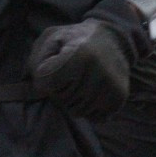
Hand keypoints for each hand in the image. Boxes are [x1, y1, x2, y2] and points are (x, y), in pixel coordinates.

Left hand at [28, 0, 144, 119]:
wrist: (112, 39)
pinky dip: (90, 109)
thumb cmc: (74, 39)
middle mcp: (99, 71)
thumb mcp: (51, 38)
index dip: (45, 77)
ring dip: (75, 101)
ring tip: (83, 80)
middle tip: (72, 72)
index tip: (54, 65)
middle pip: (61, 99)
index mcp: (80, 54)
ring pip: (77, 112)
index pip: (46, 83)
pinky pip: (94, 118)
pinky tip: (94, 91)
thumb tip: (35, 87)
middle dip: (60, 89)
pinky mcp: (120, 97)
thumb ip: (36, 61)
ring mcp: (111, 86)